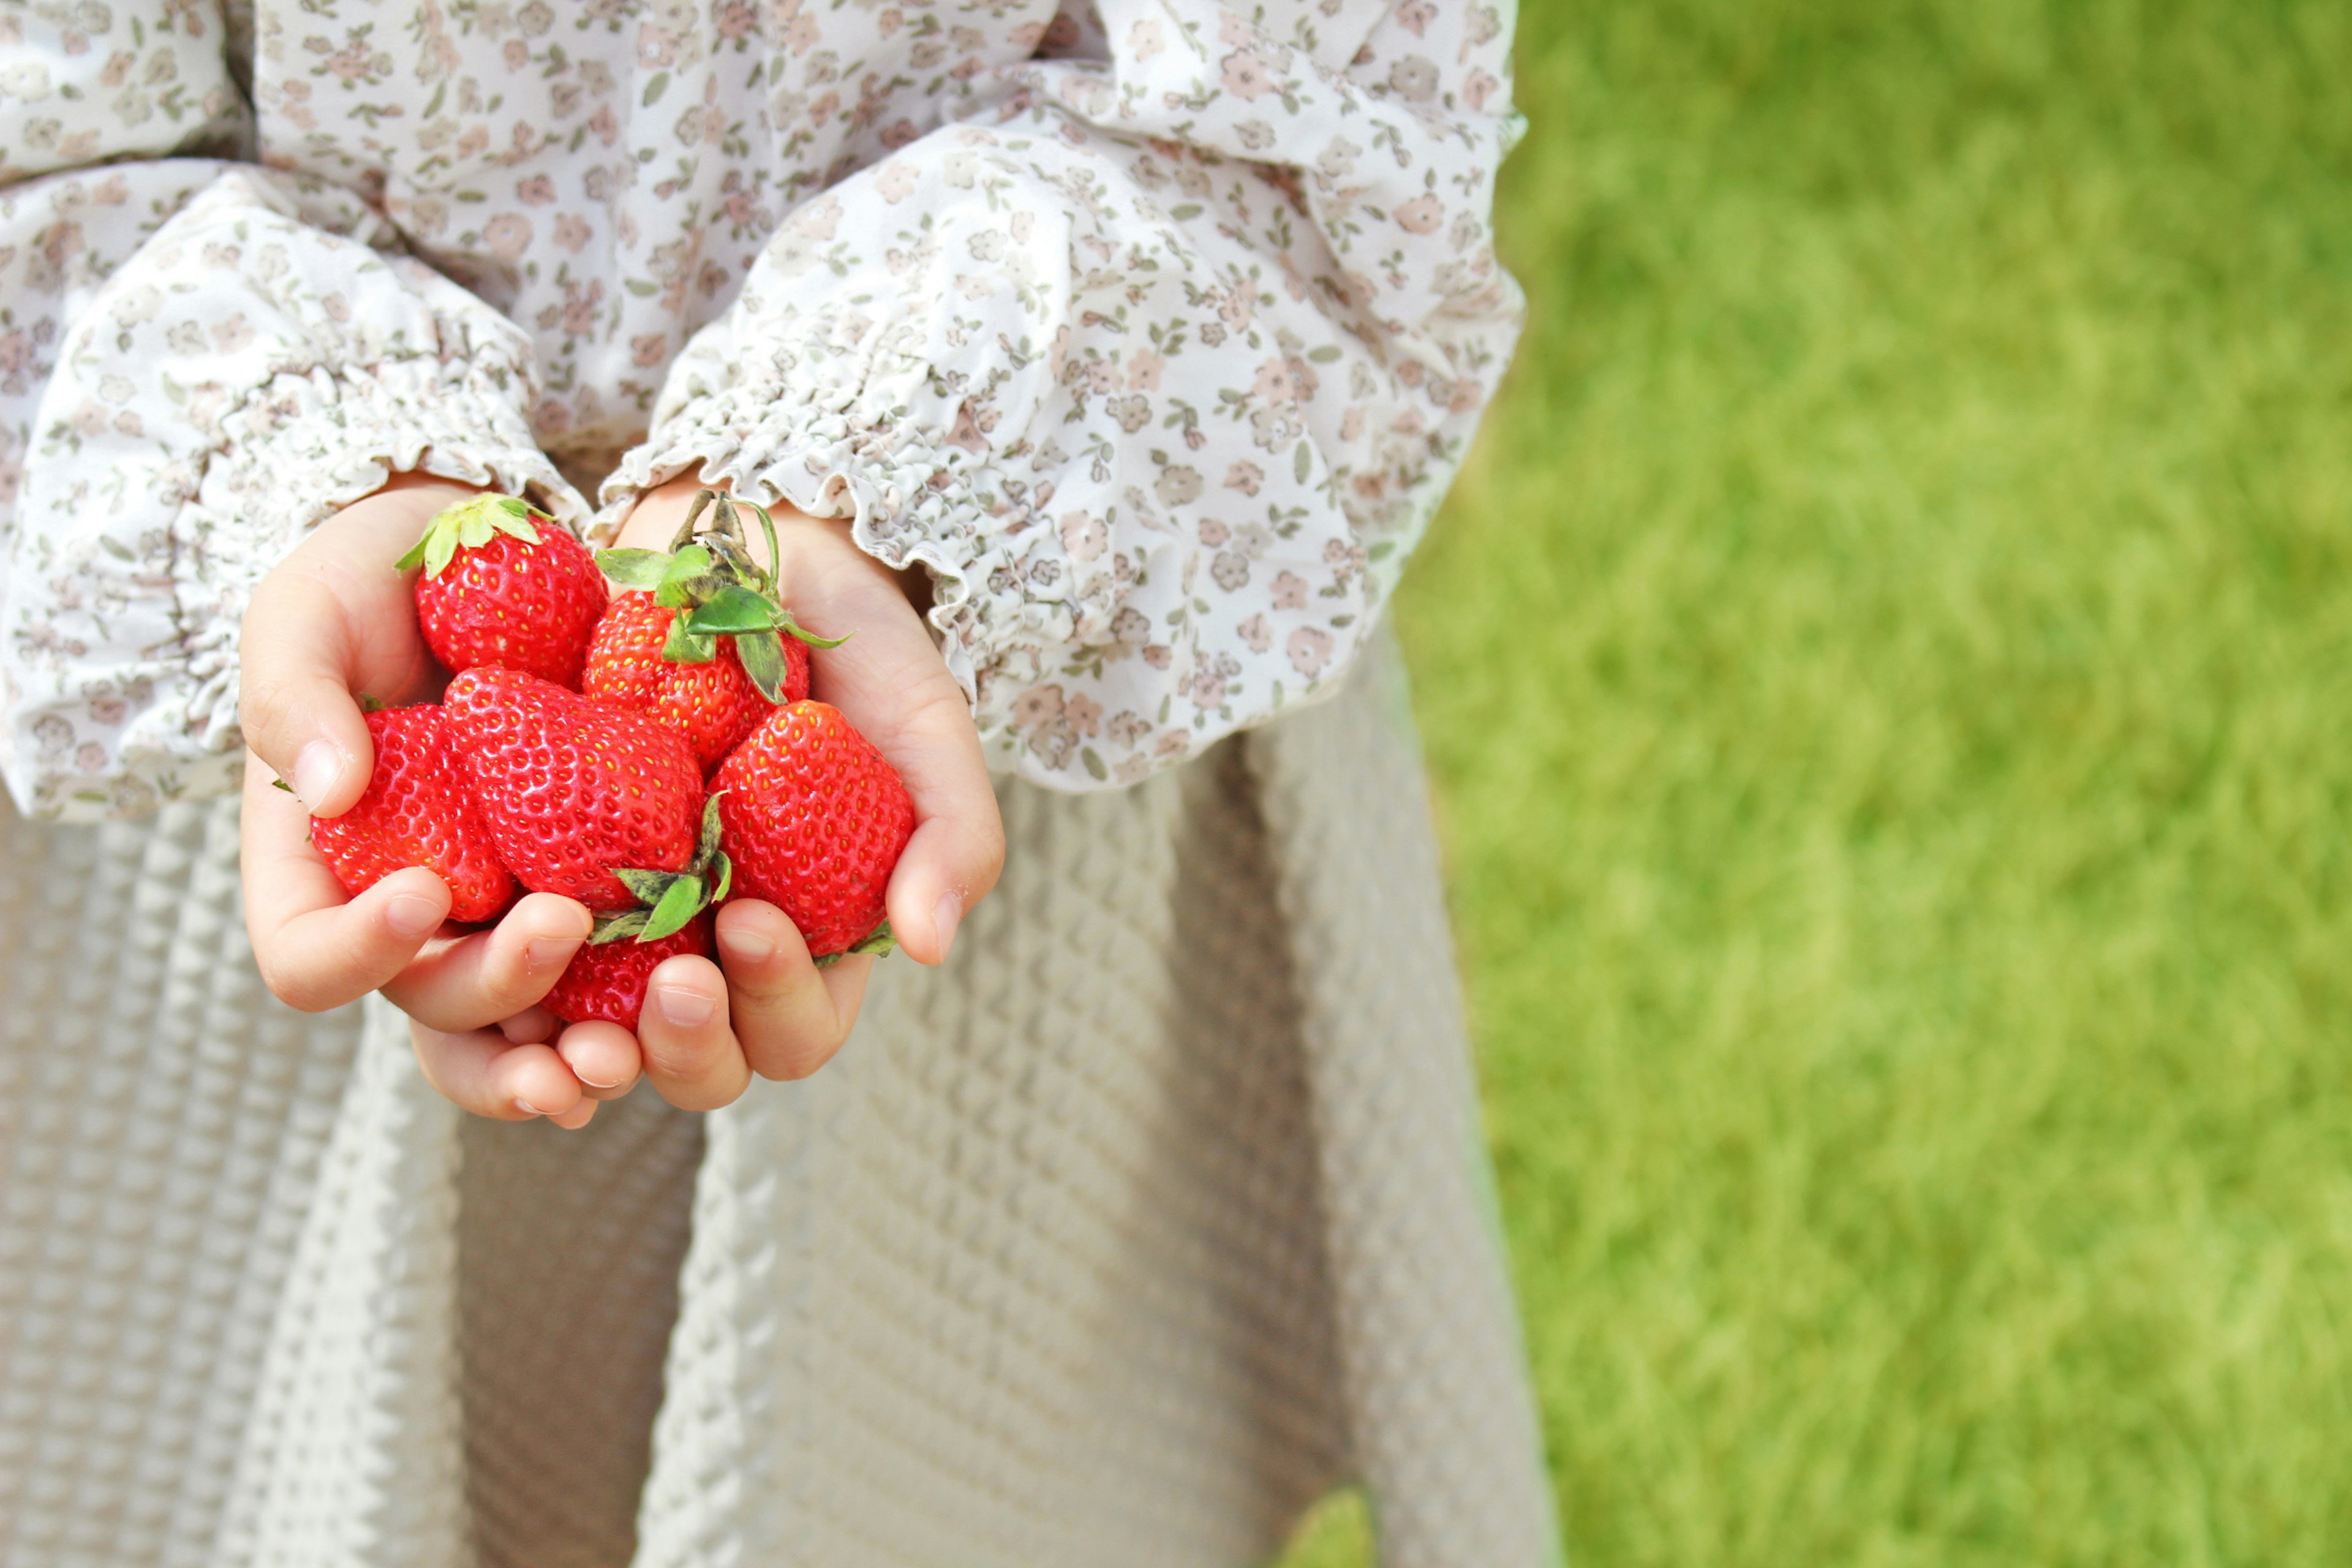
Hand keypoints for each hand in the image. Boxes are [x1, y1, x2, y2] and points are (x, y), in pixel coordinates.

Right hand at [238, 475, 606, 1128]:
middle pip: (441, 1008)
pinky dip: (653, 996)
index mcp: (324, 877)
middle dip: (500, 1009)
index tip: (424, 892)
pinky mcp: (599, 881)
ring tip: (629, 1052)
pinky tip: (703, 992)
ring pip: (533, 1025)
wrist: (481, 554)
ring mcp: (509, 909)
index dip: (358, 953)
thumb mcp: (303, 616)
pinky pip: (622, 965)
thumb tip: (331, 789)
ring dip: (579, 1054)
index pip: (310, 961)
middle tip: (561, 958)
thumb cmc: (364, 584)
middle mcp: (418, 917)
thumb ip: (293, 696)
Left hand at [527, 475, 1004, 1111]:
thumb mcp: (926, 728)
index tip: (749, 917)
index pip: (795, 1033)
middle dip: (682, 1046)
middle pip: (695, 1064)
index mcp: (806, 946)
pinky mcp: (532, 869)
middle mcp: (708, 953)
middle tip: (671, 980)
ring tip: (569, 986)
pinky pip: (496, 955)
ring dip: (576, 1044)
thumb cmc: (854, 647)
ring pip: (588, 1038)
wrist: (743, 548)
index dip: (776, 1002)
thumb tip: (928, 947)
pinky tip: (487, 926)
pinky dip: (488, 967)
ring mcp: (618, 920)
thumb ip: (953, 832)